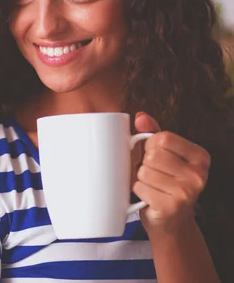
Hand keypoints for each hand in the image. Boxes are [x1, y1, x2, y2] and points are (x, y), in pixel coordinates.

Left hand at [133, 112, 210, 234]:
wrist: (171, 221)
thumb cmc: (165, 182)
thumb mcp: (164, 155)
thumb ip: (152, 133)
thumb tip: (140, 116)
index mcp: (200, 156)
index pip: (162, 138)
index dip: (149, 146)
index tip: (155, 157)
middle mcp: (199, 174)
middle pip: (152, 155)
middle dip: (144, 163)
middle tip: (153, 175)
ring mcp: (187, 192)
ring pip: (144, 171)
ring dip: (140, 178)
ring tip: (152, 186)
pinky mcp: (171, 206)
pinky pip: (140, 187)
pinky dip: (138, 191)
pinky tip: (149, 197)